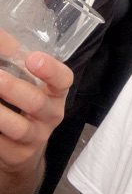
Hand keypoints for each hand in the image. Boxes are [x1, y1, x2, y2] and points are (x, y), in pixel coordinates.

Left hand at [0, 48, 72, 193]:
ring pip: (19, 128)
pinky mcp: (18, 156)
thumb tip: (0, 37)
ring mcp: (36, 137)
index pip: (63, 79)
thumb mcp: (26, 80)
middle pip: (37, 103)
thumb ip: (15, 58)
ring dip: (0, 114)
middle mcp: (52, 114)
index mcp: (56, 91)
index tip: (32, 58)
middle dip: (14, 89)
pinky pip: (3, 145)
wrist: (22, 148)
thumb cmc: (25, 102)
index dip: (50, 69)